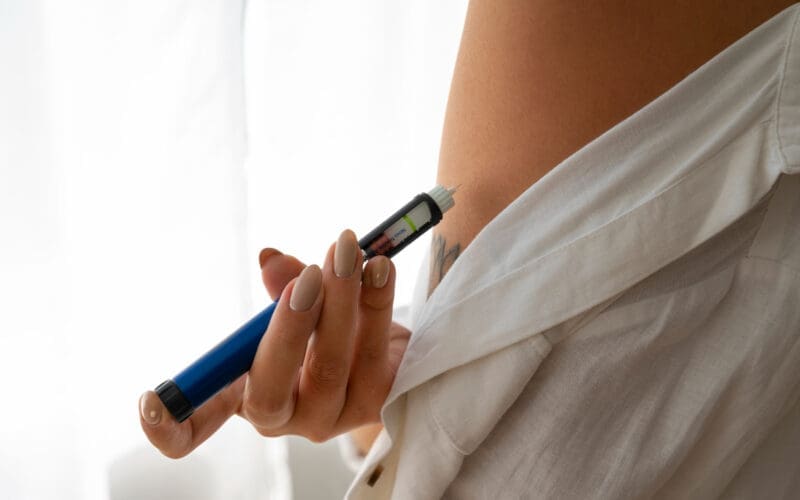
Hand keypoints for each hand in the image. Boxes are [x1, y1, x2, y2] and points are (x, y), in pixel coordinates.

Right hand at [139, 229, 409, 457]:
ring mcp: (330, 415)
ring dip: (341, 300)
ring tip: (345, 251)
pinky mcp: (377, 403)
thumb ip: (283, 286)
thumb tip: (272, 260)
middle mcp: (284, 413)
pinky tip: (380, 268)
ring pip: (331, 365)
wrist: (395, 350)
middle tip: (306, 277)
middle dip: (288, 329)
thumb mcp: (302, 304)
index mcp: (248, 391)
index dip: (172, 425)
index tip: (150, 401)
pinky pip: (375, 353)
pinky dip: (378, 303)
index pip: (202, 422)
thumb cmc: (332, 325)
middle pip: (270, 389)